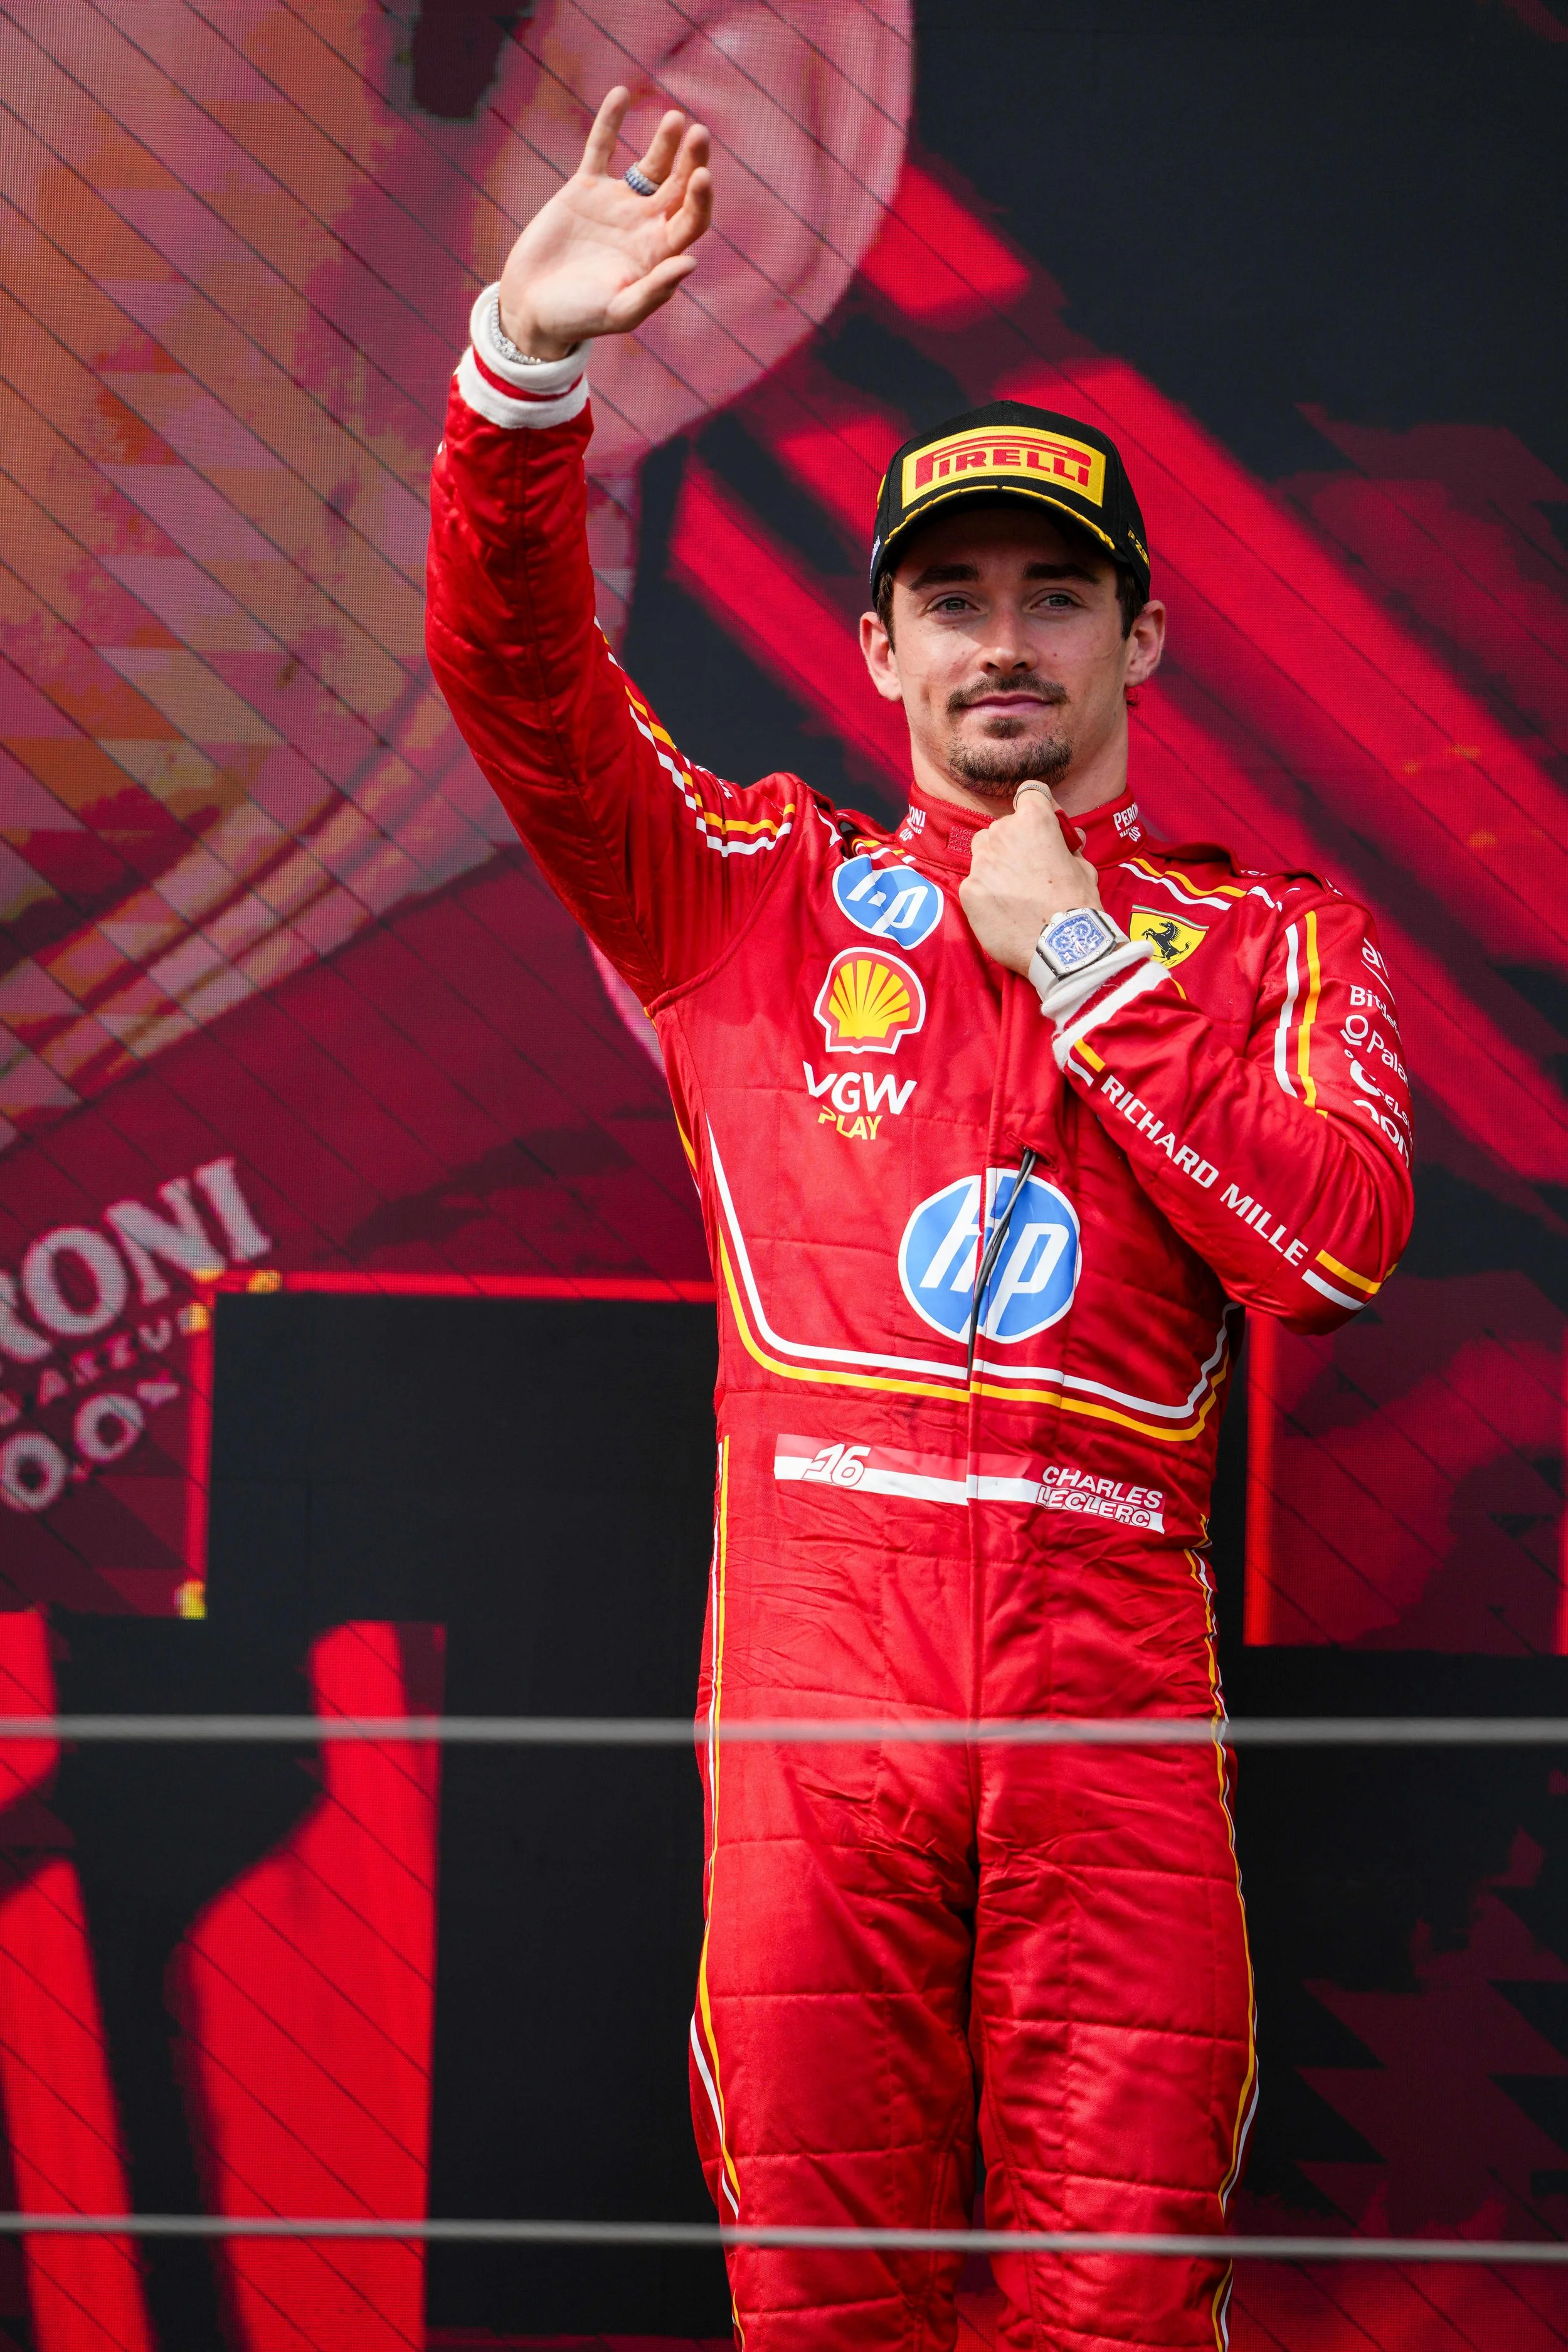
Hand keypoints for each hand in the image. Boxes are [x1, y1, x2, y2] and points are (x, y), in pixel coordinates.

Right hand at [497, 88, 712, 359]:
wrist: (532, 308)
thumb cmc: (579, 320)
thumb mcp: (619, 312)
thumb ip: (655, 290)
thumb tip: (691, 261)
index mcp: (659, 254)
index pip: (691, 219)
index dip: (700, 198)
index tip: (701, 175)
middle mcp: (645, 225)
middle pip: (678, 186)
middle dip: (691, 161)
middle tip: (699, 135)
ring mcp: (617, 204)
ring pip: (649, 165)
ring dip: (664, 142)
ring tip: (675, 119)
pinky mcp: (585, 188)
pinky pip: (601, 148)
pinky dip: (610, 122)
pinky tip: (621, 94)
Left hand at [959, 786, 1102, 974]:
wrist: (1061, 946)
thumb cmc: (1077, 905)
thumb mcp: (1083, 866)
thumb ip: (1067, 846)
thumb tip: (1067, 840)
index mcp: (1034, 820)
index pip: (1029, 793)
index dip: (1035, 808)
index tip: (1039, 824)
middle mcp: (1002, 833)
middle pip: (1001, 827)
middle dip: (1013, 844)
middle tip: (1029, 870)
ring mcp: (982, 862)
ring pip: (983, 853)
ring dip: (995, 866)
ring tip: (1015, 893)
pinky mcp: (968, 890)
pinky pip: (975, 883)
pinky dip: (986, 894)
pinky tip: (1003, 912)